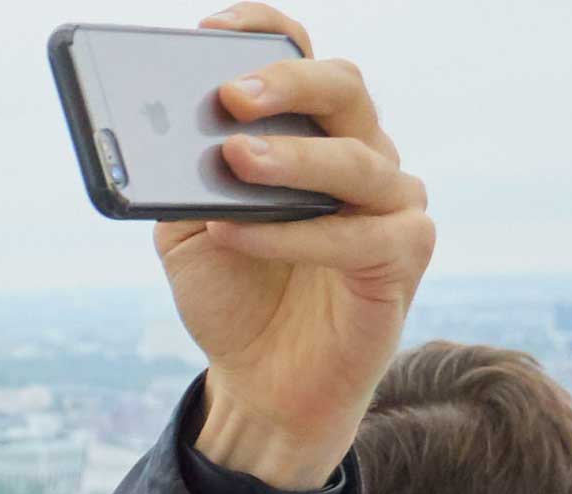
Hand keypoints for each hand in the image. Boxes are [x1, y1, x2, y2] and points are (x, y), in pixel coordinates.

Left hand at [160, 4, 433, 488]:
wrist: (260, 380)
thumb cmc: (233, 291)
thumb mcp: (186, 232)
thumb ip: (181, 185)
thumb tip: (168, 137)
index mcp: (309, 132)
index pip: (302, 59)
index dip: (266, 32)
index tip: (212, 29)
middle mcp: (360, 152)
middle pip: (344, 89)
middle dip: (289, 83)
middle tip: (231, 95)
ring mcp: (391, 202)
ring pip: (356, 160)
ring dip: (292, 158)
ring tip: (233, 159)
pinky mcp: (404, 256)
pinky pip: (358, 236)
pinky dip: (294, 234)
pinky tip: (241, 233)